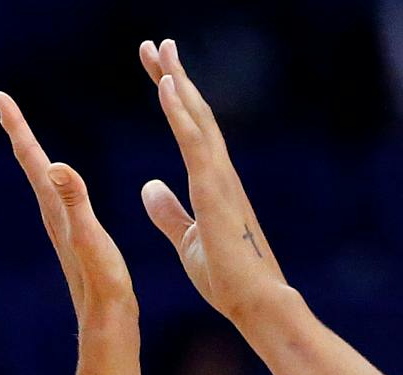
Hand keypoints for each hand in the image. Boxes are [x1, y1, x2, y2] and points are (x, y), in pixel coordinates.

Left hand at [0, 90, 135, 326]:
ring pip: (42, 182)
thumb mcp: (91, 236)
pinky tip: (57, 183)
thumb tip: (55, 165)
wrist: (107, 321)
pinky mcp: (75, 237)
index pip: (32, 159)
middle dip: (18, 133)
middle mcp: (53, 215)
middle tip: (4, 106)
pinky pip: (57, 198)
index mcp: (56, 208)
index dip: (17, 126)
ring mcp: (63, 227)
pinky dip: (52, 179)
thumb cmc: (103, 282)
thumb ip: (74, 201)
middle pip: (31, 166)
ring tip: (24, 138)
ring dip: (32, 156)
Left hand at [138, 38, 292, 325]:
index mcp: (213, 183)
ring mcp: (221, 180)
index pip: (191, 130)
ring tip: (161, 50)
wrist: (254, 302)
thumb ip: (168, 211)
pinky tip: (168, 86)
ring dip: (178, 82)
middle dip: (176, 77)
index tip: (159, 70)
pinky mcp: (216, 191)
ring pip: (198, 120)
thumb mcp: (188, 238)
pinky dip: (180, 112)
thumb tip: (149, 186)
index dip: (174, 98)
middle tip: (157, 44)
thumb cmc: (227, 278)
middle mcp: (220, 173)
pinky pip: (195, 143)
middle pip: (196, 114)